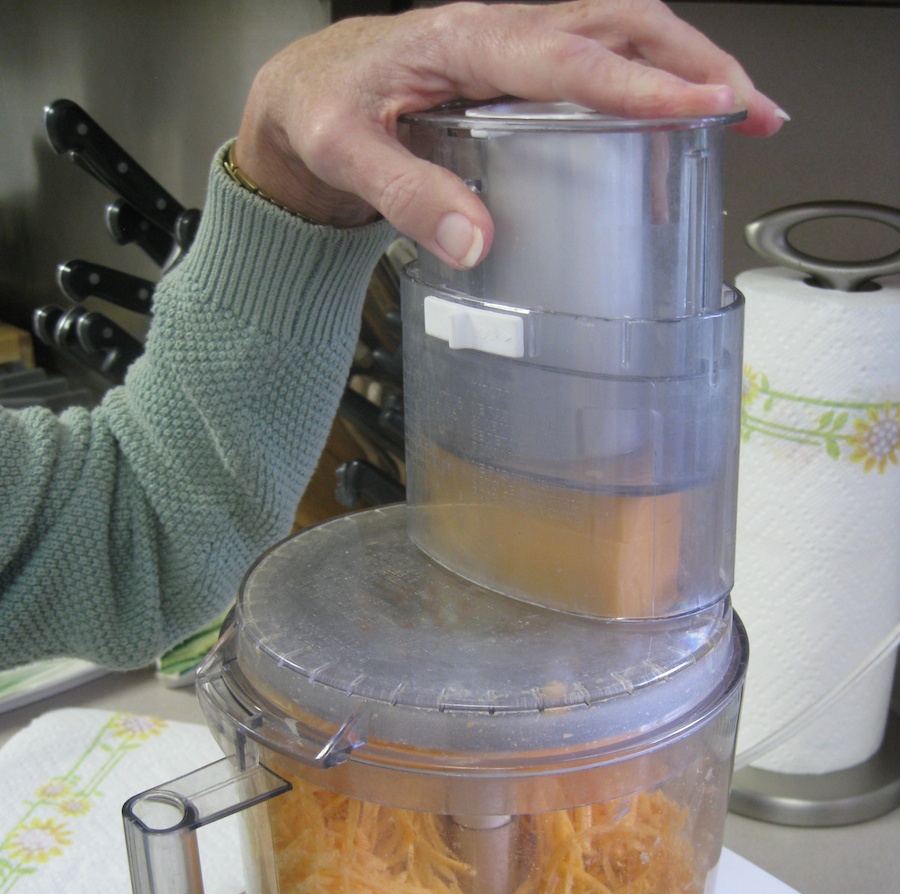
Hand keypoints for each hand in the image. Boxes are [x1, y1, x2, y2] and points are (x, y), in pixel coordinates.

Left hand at [234, 0, 786, 267]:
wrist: (306, 91)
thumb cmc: (323, 110)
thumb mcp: (345, 153)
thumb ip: (406, 195)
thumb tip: (474, 240)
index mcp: (466, 38)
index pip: (571, 56)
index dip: (641, 84)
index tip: (703, 108)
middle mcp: (501, 27)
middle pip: (622, 24)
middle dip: (697, 64)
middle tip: (754, 109)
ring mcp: (516, 41)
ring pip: (623, 30)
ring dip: (689, 65)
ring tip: (743, 109)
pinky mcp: (522, 65)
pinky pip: (601, 55)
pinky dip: (652, 78)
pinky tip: (677, 113)